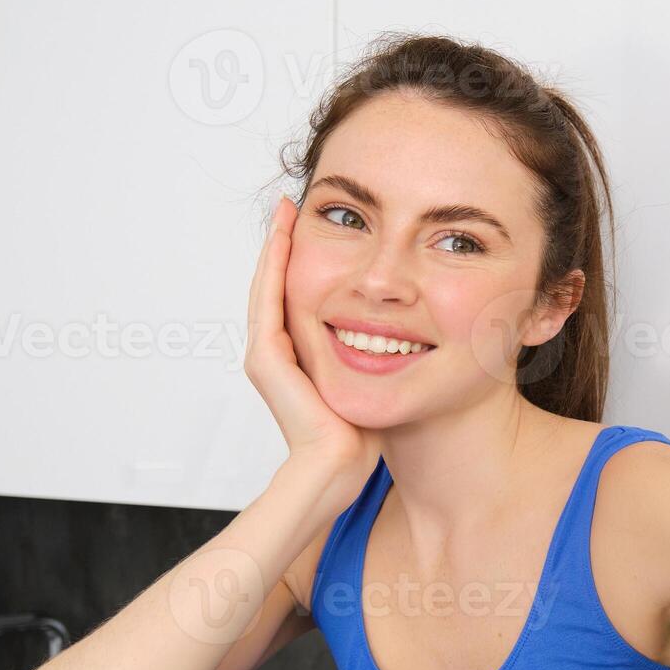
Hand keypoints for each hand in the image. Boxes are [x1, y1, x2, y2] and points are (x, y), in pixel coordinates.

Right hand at [247, 197, 375, 475]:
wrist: (340, 463)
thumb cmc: (359, 432)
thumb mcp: (368, 380)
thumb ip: (373, 356)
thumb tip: (405, 336)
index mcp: (295, 356)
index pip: (293, 295)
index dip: (299, 261)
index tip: (313, 225)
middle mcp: (273, 351)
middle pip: (275, 284)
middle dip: (284, 244)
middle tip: (290, 206)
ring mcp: (265, 353)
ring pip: (268, 284)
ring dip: (276, 246)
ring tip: (286, 212)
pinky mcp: (267, 357)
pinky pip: (270, 298)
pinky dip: (275, 265)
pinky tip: (285, 237)